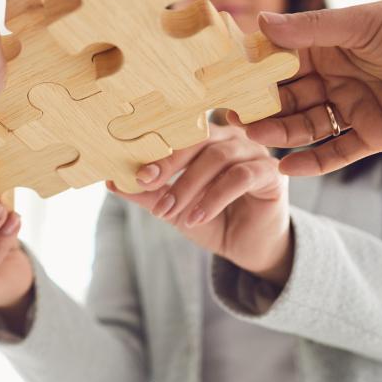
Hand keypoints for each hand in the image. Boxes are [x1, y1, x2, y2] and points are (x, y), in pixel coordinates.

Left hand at [114, 124, 291, 285]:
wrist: (246, 247)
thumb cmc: (210, 219)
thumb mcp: (173, 206)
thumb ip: (147, 193)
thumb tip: (111, 181)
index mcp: (206, 137)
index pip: (179, 133)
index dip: (157, 151)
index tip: (139, 176)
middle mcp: (231, 137)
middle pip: (198, 138)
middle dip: (170, 164)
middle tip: (150, 189)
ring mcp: (254, 151)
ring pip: (217, 158)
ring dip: (189, 187)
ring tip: (171, 213)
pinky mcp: (271, 173)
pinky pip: (240, 177)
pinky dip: (214, 198)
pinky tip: (197, 217)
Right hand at [227, 0, 381, 175]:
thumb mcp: (360, 23)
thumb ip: (309, 28)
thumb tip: (260, 22)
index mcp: (329, 47)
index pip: (282, 62)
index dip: (255, 72)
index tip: (226, 81)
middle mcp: (337, 77)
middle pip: (289, 97)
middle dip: (261, 107)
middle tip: (232, 117)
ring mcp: (354, 107)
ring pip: (308, 125)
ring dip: (281, 132)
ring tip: (255, 136)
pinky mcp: (375, 135)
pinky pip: (338, 152)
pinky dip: (314, 162)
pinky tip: (287, 167)